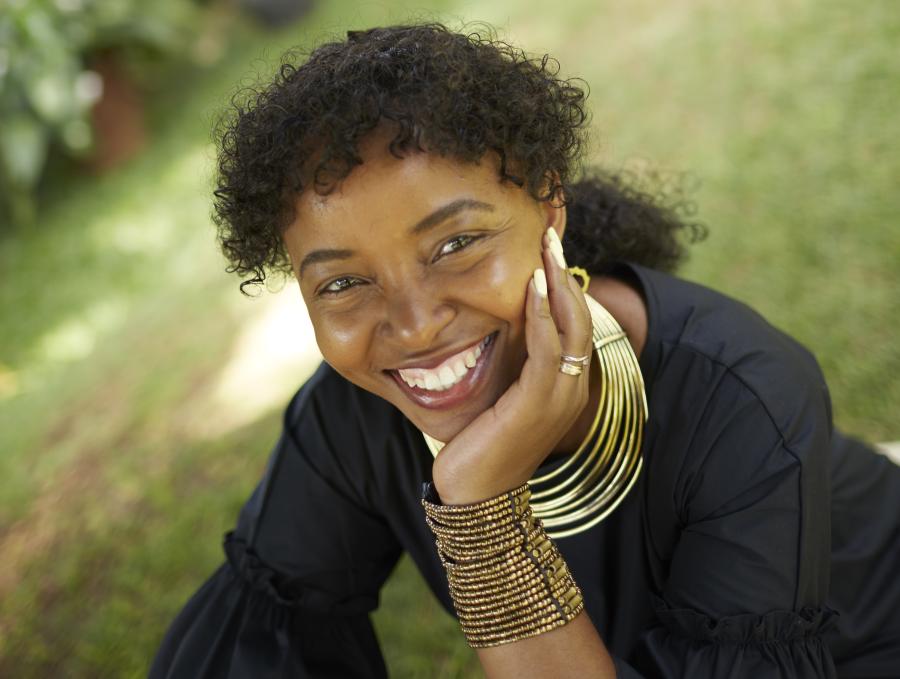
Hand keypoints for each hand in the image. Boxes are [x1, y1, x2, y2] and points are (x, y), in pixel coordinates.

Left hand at [431, 227, 594, 503]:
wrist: (476, 494)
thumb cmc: (481, 444)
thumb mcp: (499, 397)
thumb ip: (509, 365)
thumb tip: (496, 328)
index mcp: (565, 386)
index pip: (573, 325)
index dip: (565, 285)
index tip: (549, 250)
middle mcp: (572, 388)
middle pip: (580, 318)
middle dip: (567, 273)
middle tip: (551, 234)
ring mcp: (561, 396)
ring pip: (571, 326)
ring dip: (559, 282)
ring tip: (547, 247)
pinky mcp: (539, 402)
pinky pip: (547, 347)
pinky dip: (543, 313)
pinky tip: (533, 285)